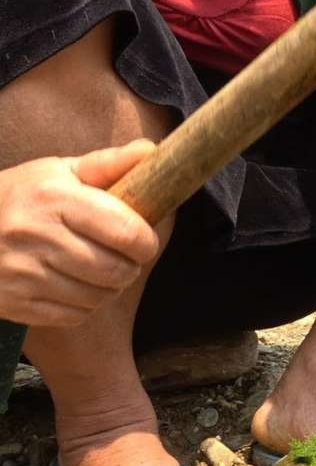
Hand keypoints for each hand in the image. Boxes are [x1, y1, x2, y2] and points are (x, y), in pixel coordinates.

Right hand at [0, 140, 159, 325]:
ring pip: (98, 296)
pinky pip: (75, 315)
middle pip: (116, 270)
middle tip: (124, 259)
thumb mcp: (58, 173)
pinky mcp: (14, 301)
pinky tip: (74, 286)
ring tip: (99, 271)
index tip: (144, 241)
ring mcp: (21, 271)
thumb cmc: (22, 198)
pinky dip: (84, 306)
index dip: (146, 242)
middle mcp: (34, 233)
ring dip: (110, 288)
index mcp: (52, 196)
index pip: (126, 232)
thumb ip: (107, 164)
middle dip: (131, 267)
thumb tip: (150, 150)